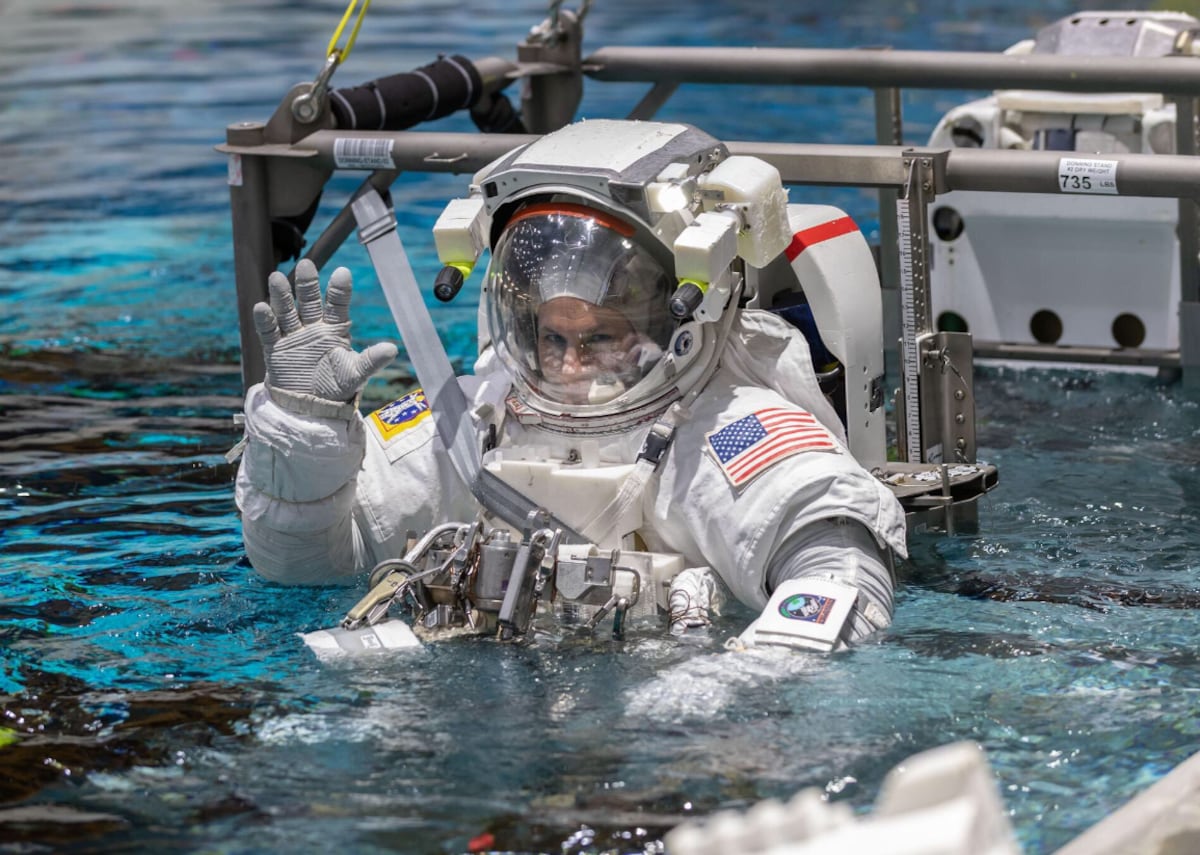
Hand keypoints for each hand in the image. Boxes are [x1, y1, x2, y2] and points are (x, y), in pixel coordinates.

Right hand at [253, 260, 397, 412]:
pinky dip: (265, 320)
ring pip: (287, 311)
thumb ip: (371, 361)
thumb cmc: (336, 388)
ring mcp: (293, 336)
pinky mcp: (276, 349)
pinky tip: (261, 307)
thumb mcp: (356, 374)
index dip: (339, 290)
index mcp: (335, 329)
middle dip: (307, 285)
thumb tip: (392, 349)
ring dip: (282, 296)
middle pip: (309, 302)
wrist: (312, 408)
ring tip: (277, 278)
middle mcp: (313, 328)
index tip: (343, 272)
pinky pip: (269, 332)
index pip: (337, 306)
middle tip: (307, 264)